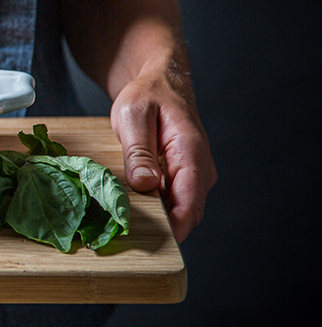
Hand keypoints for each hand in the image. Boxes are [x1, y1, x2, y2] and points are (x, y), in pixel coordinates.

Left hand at [110, 67, 215, 243]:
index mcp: (191, 151)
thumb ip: (138, 151)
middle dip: (164, 227)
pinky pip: (173, 201)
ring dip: (158, 219)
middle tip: (128, 236)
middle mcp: (200, 168)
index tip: (156, 241)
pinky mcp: (183, 179)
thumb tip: (144, 185)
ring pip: (180, 209)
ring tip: (126, 223)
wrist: (161, 85)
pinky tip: (133, 209)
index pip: (191, 199)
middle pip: (188, 211)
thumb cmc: (147, 96)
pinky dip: (156, 208)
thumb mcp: (133, 116)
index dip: (176, 226)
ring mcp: (193, 175)